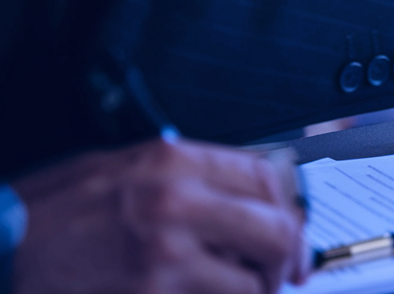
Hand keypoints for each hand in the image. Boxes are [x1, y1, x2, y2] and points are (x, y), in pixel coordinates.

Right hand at [12, 138, 307, 293]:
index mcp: (172, 160)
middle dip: (290, 256)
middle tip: (287, 272)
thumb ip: (185, 176)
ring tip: (241, 290)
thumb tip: (244, 195)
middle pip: (277, 229)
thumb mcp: (121, 167)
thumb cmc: (51, 211)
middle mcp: (176, 201)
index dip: (291, 209)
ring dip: (254, 291)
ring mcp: (164, 254)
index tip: (295, 228)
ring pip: (252, 281)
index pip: (267, 177)